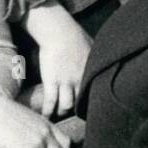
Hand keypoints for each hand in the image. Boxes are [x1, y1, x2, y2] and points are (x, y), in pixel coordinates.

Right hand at [23, 1, 90, 116]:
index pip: (93, 95)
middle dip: (76, 110)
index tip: (87, 107)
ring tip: (58, 115)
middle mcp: (80, 81)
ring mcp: (65, 82)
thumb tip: (102, 60)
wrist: (59, 31)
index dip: (89, 103)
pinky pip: (50, 102)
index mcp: (91, 74)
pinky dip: (47, 111)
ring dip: (62, 112)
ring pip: (66, 106)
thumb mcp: (93, 48)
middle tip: (72, 114)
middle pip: (80, 103)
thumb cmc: (75, 35)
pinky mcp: (51, 81)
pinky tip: (45, 116)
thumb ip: (96, 59)